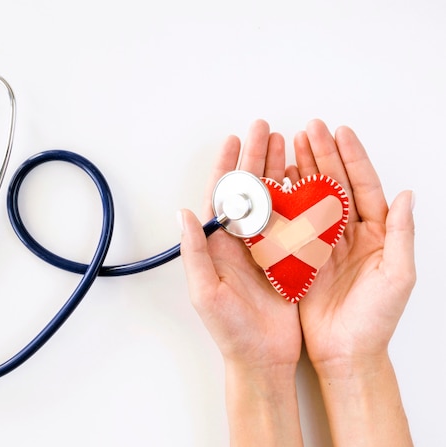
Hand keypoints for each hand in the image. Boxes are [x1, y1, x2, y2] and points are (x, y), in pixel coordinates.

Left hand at [179, 120, 303, 445]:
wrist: (261, 357)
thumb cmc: (229, 330)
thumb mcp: (205, 291)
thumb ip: (194, 251)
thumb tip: (183, 211)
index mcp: (219, 244)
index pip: (222, 196)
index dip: (227, 166)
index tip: (233, 138)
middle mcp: (241, 240)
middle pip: (249, 189)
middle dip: (255, 157)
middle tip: (264, 128)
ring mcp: (265, 247)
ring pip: (273, 199)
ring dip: (278, 170)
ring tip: (286, 142)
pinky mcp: (288, 258)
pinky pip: (294, 221)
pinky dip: (300, 197)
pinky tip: (305, 178)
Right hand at [292, 119, 415, 368]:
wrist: (346, 352)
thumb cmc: (377, 319)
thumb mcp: (399, 276)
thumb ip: (401, 234)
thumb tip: (406, 195)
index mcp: (375, 233)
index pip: (364, 186)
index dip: (352, 157)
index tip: (340, 132)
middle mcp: (348, 233)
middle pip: (334, 184)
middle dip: (322, 154)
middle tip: (309, 129)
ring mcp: (322, 242)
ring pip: (311, 197)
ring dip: (302, 170)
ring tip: (290, 144)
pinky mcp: (300, 256)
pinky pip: (290, 221)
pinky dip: (283, 199)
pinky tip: (276, 180)